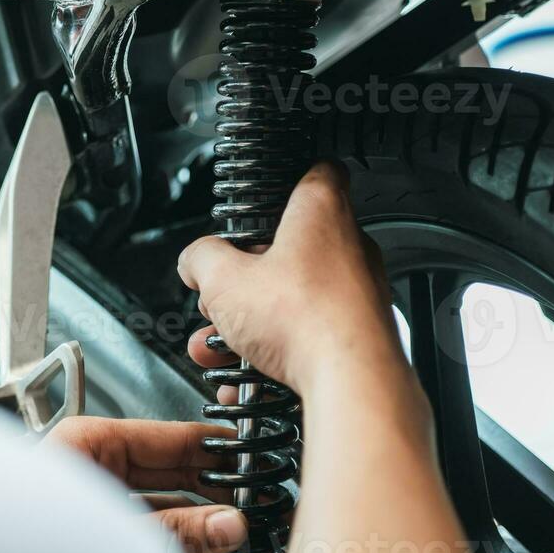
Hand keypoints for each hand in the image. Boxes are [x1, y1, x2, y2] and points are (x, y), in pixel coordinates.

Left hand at [45, 415, 247, 552]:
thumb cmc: (18, 540)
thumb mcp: (119, 532)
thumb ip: (178, 531)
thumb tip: (228, 523)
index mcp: (85, 440)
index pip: (167, 434)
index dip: (211, 447)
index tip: (247, 458)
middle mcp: (84, 464)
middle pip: (164, 471)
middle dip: (207, 490)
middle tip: (249, 501)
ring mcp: (84, 500)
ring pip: (155, 505)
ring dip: (191, 521)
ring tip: (230, 532)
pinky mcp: (82, 533)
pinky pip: (137, 529)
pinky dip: (167, 540)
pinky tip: (194, 552)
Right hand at [179, 161, 404, 397]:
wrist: (351, 382)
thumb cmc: (306, 320)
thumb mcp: (223, 280)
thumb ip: (201, 260)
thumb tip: (194, 260)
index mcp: (321, 212)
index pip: (318, 171)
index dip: (287, 178)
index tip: (266, 195)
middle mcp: (349, 247)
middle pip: (291, 245)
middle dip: (247, 272)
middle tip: (222, 291)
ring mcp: (359, 291)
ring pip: (296, 295)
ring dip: (253, 318)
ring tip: (220, 344)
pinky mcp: (360, 332)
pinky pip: (309, 333)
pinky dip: (277, 351)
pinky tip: (247, 375)